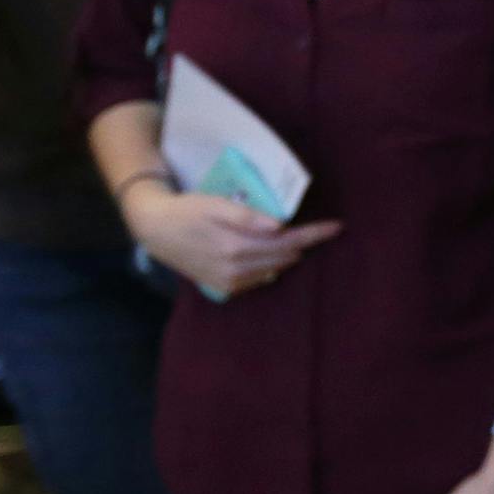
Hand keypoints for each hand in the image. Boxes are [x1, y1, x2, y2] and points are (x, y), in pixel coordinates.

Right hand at [122, 184, 340, 295]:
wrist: (157, 231)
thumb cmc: (188, 210)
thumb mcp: (216, 205)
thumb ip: (248, 217)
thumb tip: (281, 226)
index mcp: (237, 247)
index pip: (287, 242)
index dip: (314, 234)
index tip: (336, 227)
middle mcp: (237, 269)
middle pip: (285, 257)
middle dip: (301, 242)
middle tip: (314, 227)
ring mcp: (231, 283)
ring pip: (274, 269)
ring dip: (285, 254)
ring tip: (288, 237)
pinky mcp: (225, 288)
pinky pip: (259, 278)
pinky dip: (268, 264)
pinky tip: (263, 251)